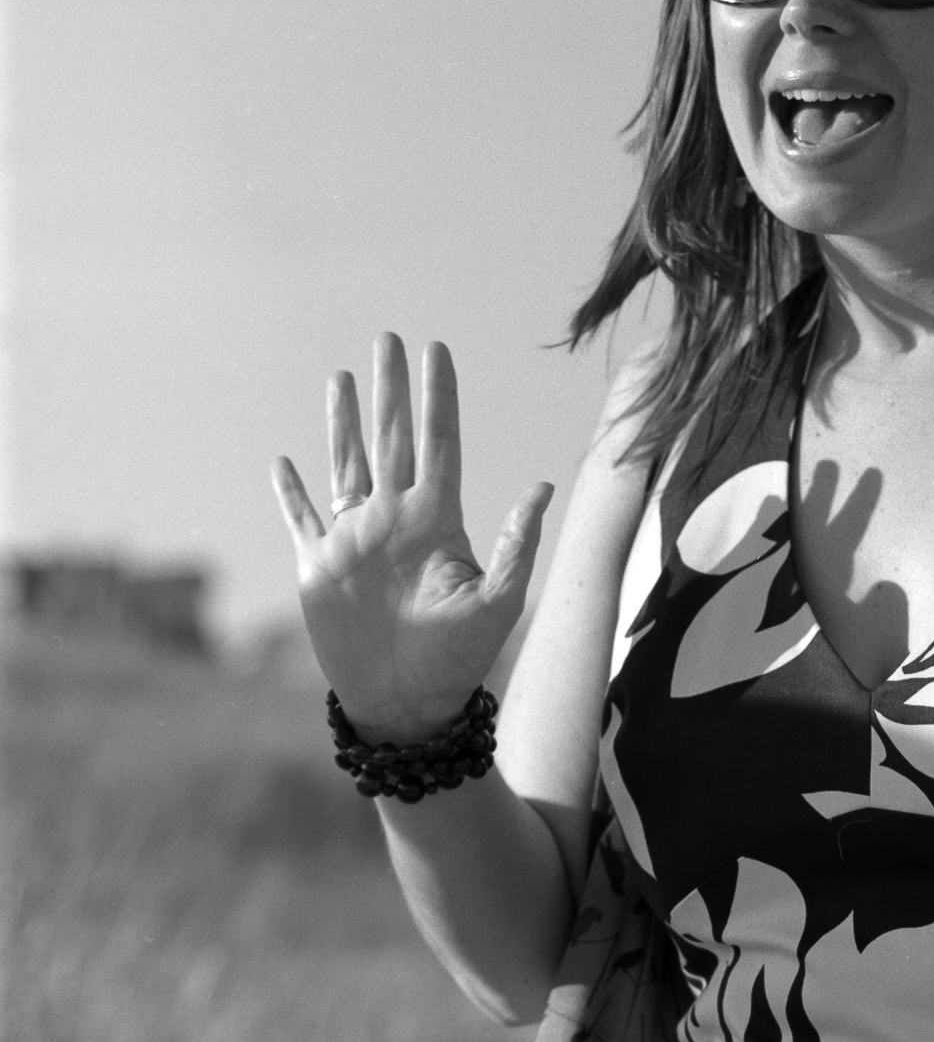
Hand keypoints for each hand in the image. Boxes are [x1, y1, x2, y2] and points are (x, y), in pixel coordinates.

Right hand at [270, 333, 552, 741]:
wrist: (407, 705)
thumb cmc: (459, 659)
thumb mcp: (497, 600)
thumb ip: (516, 544)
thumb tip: (541, 487)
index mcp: (438, 518)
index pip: (439, 441)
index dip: (438, 396)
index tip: (437, 350)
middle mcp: (396, 518)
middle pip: (393, 437)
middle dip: (391, 387)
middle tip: (387, 336)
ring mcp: (356, 539)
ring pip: (348, 463)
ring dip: (344, 421)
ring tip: (341, 375)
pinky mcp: (318, 567)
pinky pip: (302, 518)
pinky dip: (291, 491)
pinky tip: (284, 461)